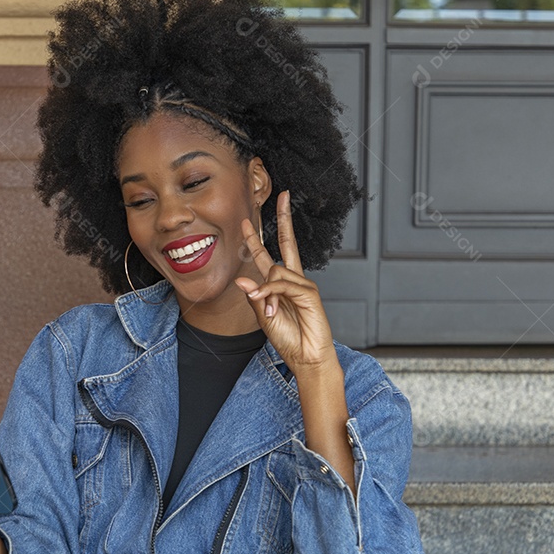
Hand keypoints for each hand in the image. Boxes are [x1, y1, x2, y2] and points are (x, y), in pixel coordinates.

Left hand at [234, 190, 338, 376]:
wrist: (307, 358)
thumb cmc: (289, 339)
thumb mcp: (264, 317)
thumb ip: (255, 297)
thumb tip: (242, 280)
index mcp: (281, 284)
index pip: (267, 255)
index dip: (255, 239)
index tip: (247, 221)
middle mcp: (294, 280)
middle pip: (288, 243)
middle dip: (284, 219)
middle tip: (281, 195)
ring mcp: (304, 285)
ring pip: (276, 272)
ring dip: (267, 293)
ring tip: (271, 313)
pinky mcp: (310, 293)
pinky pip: (284, 284)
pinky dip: (273, 294)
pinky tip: (272, 307)